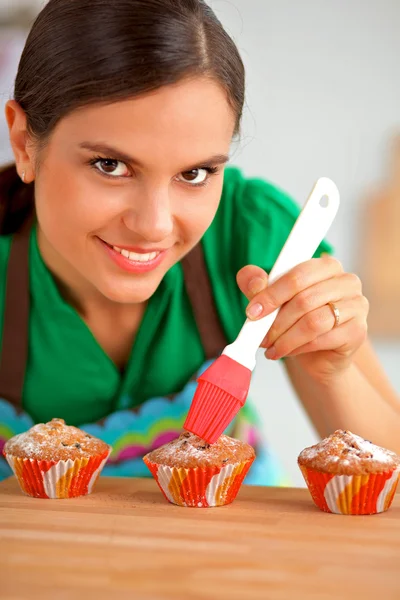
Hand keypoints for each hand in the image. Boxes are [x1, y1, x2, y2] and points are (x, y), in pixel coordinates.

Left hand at [236, 255, 368, 380]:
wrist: (319, 354)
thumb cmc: (296, 319)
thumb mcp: (271, 300)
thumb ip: (257, 284)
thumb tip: (255, 283)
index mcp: (326, 266)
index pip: (297, 275)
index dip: (271, 294)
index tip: (252, 312)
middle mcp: (347, 281)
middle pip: (304, 299)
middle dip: (276, 321)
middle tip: (259, 336)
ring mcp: (357, 305)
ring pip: (313, 322)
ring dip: (285, 338)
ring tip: (270, 347)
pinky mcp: (358, 331)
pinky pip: (322, 339)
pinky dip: (297, 348)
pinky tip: (285, 352)